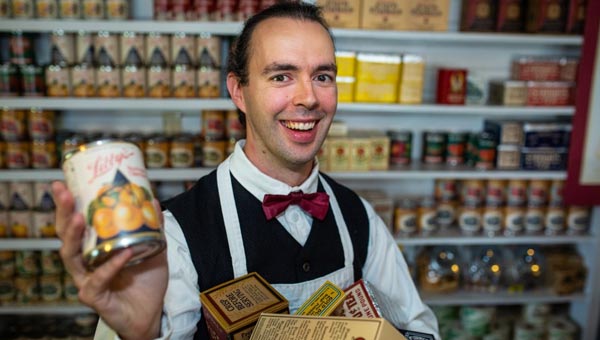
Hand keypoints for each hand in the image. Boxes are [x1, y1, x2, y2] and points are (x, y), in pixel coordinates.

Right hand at [52, 181, 168, 339]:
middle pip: (65, 236)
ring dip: (75, 235)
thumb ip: (153, 227)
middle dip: (63, 213)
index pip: (75, 224)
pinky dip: (112, 264)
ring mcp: (86, 280)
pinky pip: (99, 278)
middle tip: (63, 192)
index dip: (67, 205)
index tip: (63, 183)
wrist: (152, 312)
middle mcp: (84, 263)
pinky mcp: (94, 296)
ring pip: (71, 256)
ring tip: (80, 217)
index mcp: (93, 249)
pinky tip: (125, 252)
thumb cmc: (146, 282)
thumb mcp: (153, 249)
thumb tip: (153, 199)